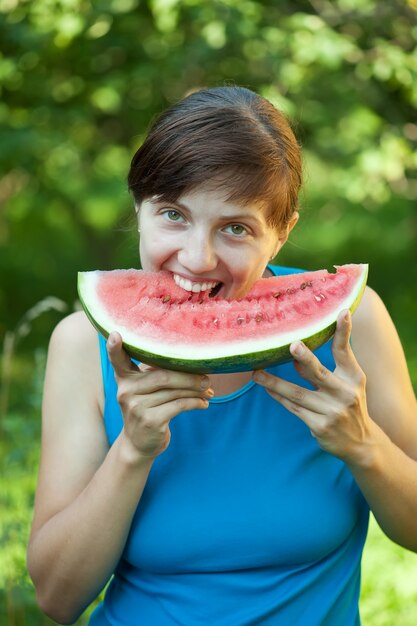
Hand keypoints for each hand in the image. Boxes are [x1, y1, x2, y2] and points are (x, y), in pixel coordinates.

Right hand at [107, 332, 212, 459]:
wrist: (138, 444)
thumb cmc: (147, 409)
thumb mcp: (143, 390)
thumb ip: (156, 374)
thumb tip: (193, 363)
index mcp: (124, 379)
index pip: (117, 360)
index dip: (114, 348)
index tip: (116, 335)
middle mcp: (126, 391)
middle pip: (163, 376)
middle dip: (189, 377)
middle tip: (206, 378)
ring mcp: (136, 407)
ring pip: (174, 391)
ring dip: (196, 390)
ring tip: (208, 390)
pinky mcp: (150, 421)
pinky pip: (179, 405)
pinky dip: (195, 403)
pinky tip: (203, 403)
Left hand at [252, 310, 373, 463]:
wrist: (360, 443)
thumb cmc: (349, 403)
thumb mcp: (349, 383)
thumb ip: (328, 366)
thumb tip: (296, 349)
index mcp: (354, 378)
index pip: (345, 352)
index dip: (344, 332)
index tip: (341, 312)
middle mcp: (344, 394)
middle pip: (319, 373)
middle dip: (305, 359)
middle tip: (292, 345)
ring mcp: (332, 412)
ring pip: (297, 394)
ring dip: (275, 383)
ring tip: (256, 373)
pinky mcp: (320, 426)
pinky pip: (294, 408)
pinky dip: (279, 397)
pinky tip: (267, 388)